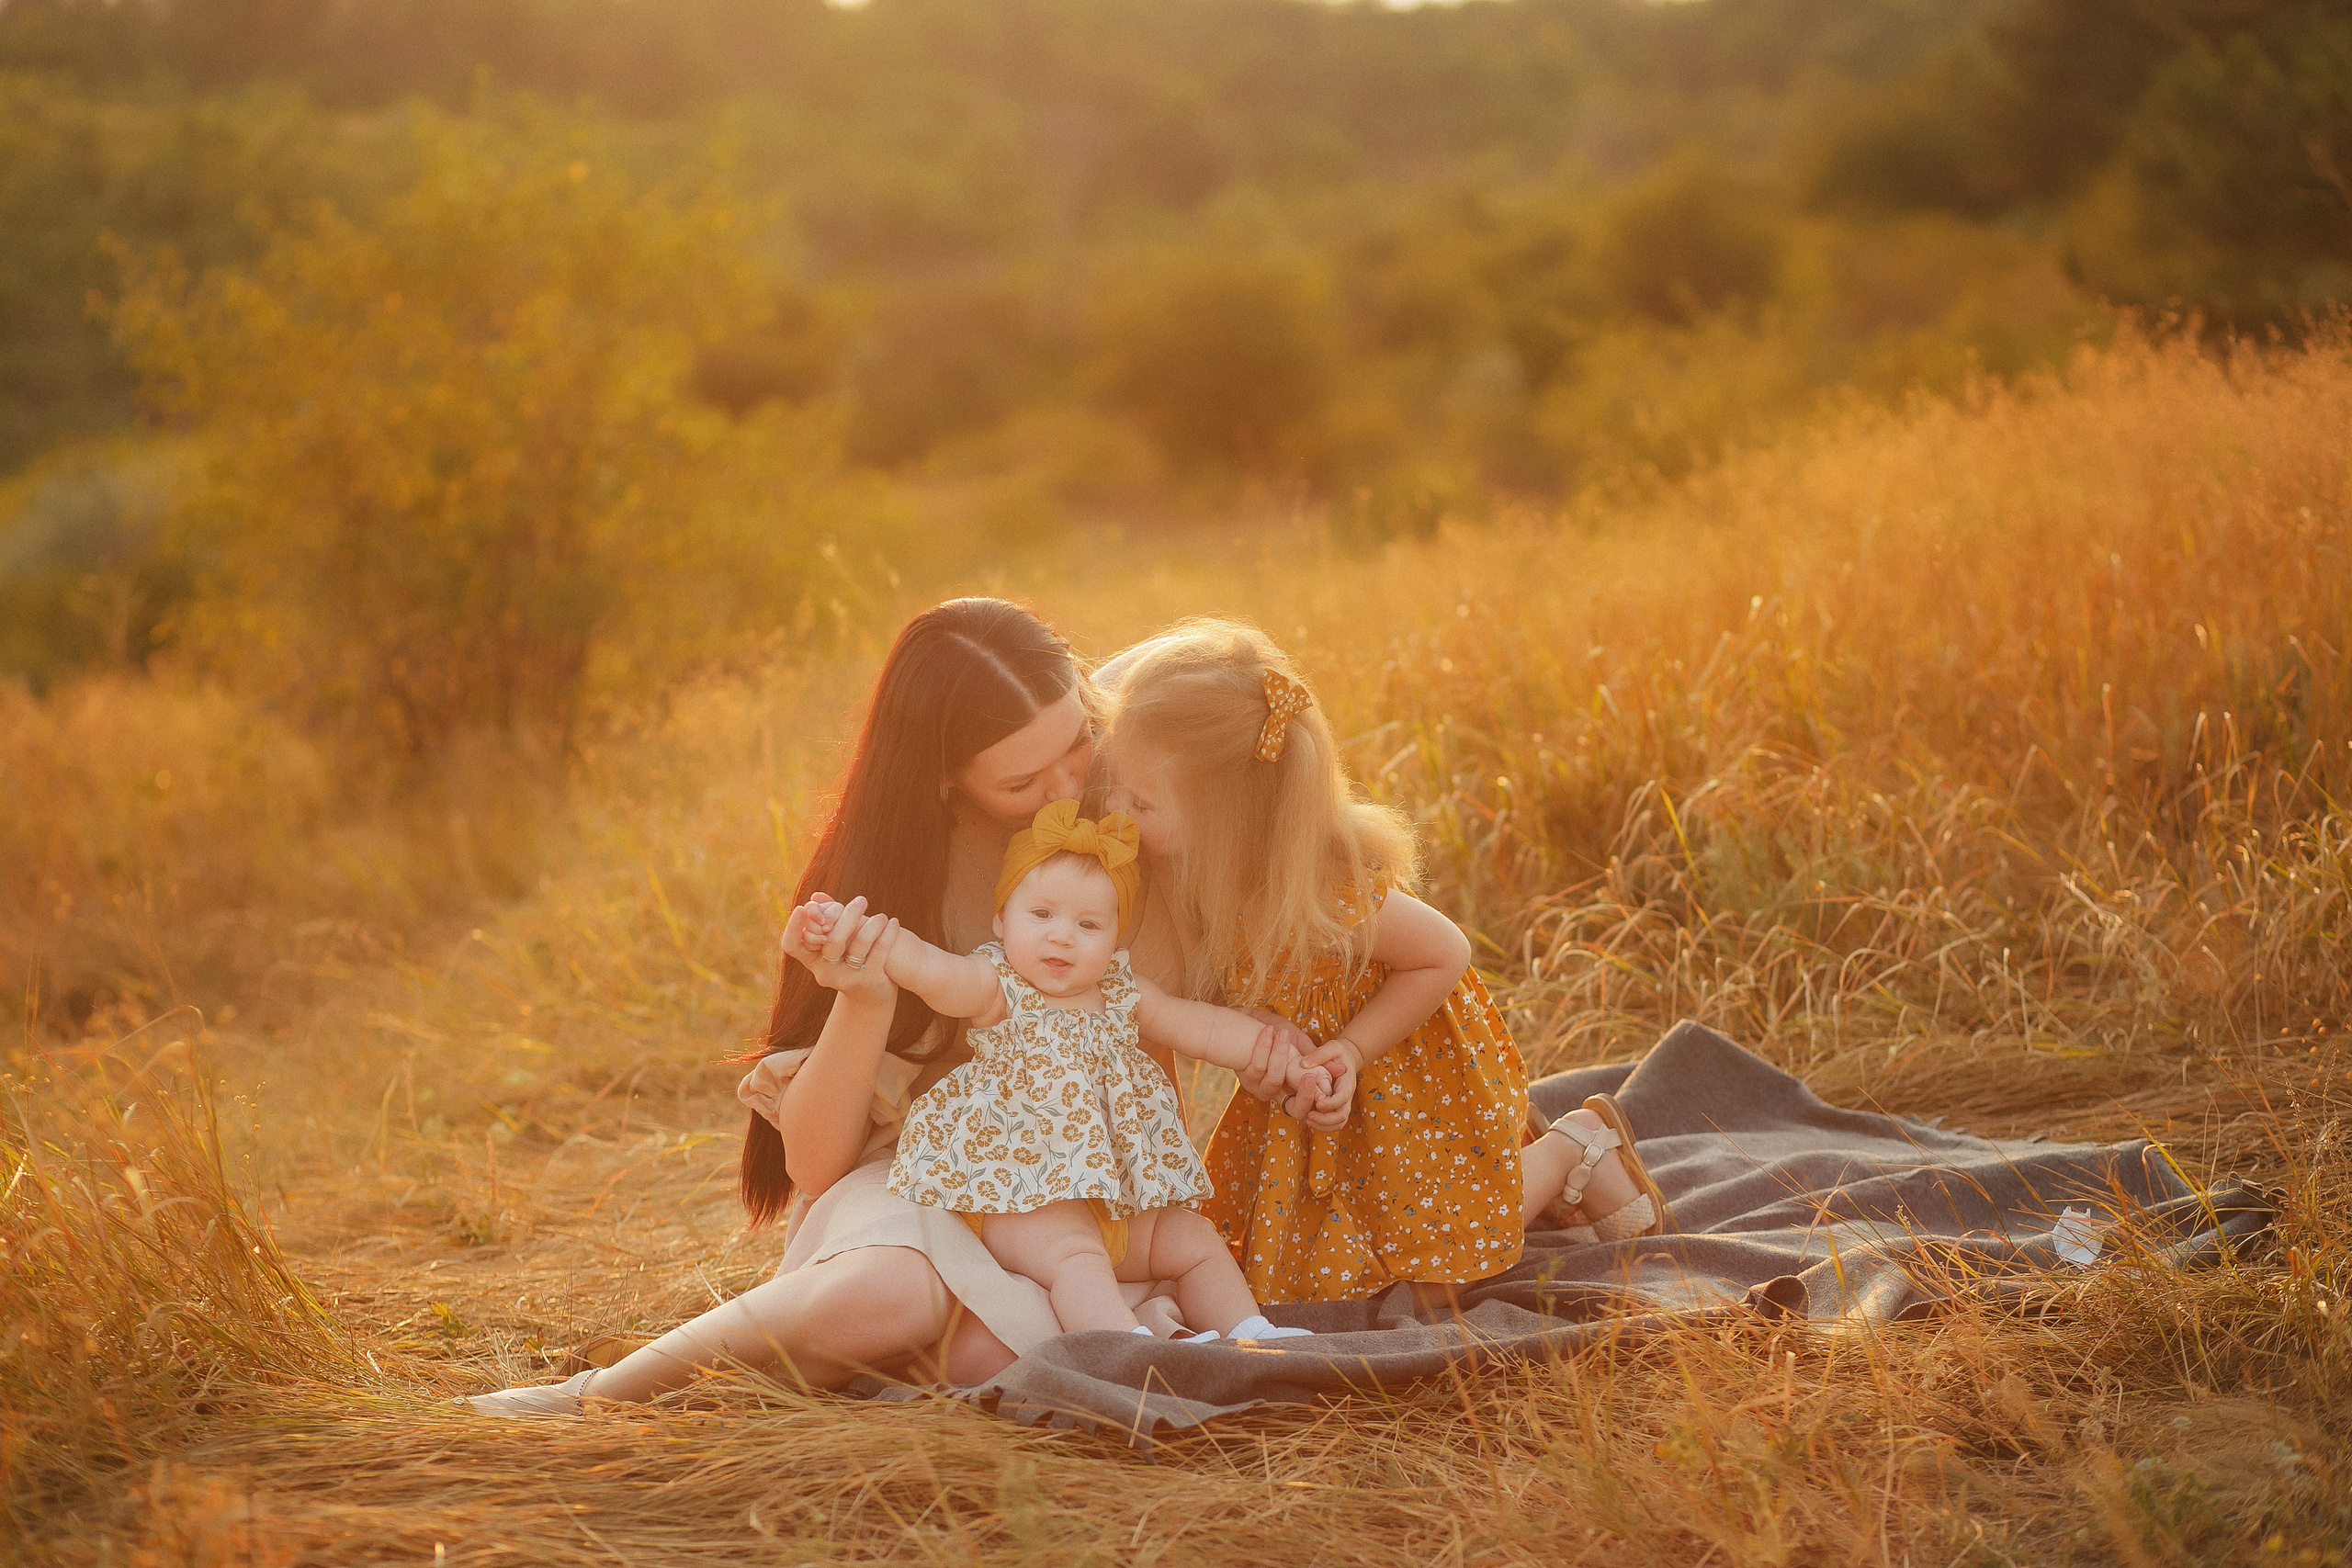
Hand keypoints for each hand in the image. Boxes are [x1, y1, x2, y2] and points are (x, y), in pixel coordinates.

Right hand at [781, 895, 898, 1001]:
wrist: (871, 997)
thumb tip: (816, 896)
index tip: (802, 908)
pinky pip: (879, 951)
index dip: (793, 927)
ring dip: (874, 923)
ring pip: (859, 943)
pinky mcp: (869, 980)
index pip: (791, 945)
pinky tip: (893, 923)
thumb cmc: (849, 962)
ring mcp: (847, 978)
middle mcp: (825, 972)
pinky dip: (888, 933)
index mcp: (812, 961)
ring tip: (882, 916)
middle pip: (832, 939)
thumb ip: (827, 921)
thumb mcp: (836, 945)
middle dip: (848, 915)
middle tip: (861, 900)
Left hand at [1237, 1015, 1319, 1120]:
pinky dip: (1264, 1046)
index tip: (1316, 1079)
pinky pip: (1257, 1066)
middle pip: (1295, 1109)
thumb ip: (1321, 1062)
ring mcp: (1260, 1088)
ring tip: (1284, 1034)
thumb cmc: (1283, 1036)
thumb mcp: (1304, 1049)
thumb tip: (1342, 1070)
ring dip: (1280, 1055)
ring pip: (1274, 1080)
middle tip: (1310, 1075)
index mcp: (1292, 1092)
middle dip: (1305, 1092)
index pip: (1305, 1110)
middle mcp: (1276, 1095)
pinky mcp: (1245, 1076)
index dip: (1311, 1099)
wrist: (1255, 1024)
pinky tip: (1269, 1031)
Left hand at [1296, 1036, 1359, 1132]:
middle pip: (1342, 1115)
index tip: (1317, 1103)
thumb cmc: (1338, 1052)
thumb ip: (1319, 1054)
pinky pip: (1333, 1123)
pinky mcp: (1335, 1107)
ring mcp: (1342, 1104)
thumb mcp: (1331, 1048)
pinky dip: (1323, 1126)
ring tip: (1308, 1119)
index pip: (1342, 1098)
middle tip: (1309, 1116)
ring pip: (1339, 1123)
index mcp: (1347, 1082)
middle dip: (1325, 1119)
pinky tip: (1309, 1119)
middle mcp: (1346, 1096)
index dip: (1331, 1103)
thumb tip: (1304, 1064)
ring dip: (1324, 1125)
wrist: (1346, 1059)